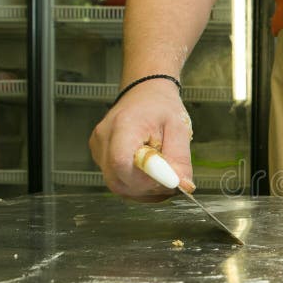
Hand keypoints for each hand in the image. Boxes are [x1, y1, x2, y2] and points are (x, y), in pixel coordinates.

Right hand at [89, 79, 194, 201]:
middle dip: (148, 188)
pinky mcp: (100, 156)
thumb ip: (180, 159)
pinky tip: (150, 174)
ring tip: (162, 173)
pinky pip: (117, 180)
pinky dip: (136, 185)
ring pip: (117, 184)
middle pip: (118, 180)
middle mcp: (105, 137)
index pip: (122, 162)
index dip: (146, 179)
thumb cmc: (162, 107)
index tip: (169, 179)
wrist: (145, 93)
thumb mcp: (179, 128)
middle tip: (169, 178)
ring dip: (143, 189)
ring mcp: (98, 148)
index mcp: (124, 125)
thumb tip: (183, 186)